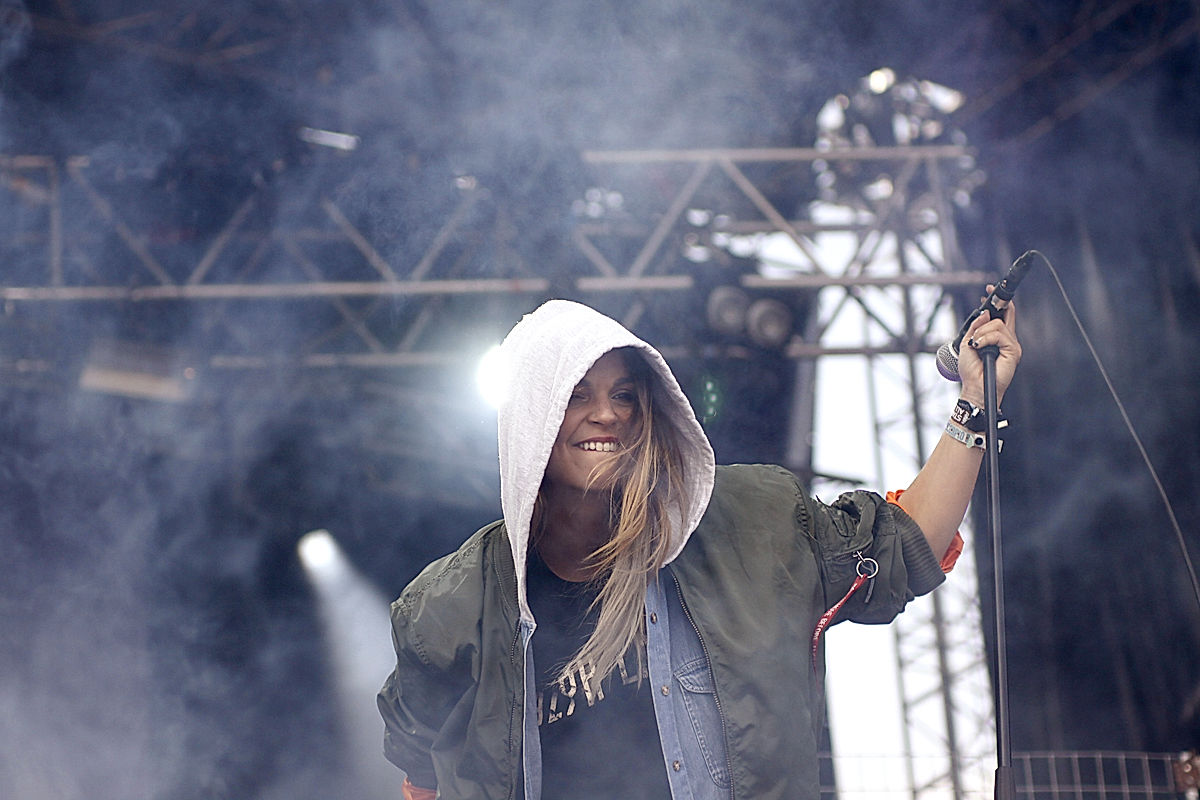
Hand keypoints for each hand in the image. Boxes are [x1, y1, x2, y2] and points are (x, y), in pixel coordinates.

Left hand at [955, 286, 1021, 406]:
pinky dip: (986, 338)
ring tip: (976, 344)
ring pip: (997, 325)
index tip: (988, 290)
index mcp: (996, 338)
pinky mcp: (1013, 351)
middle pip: (1003, 316)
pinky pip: (999, 335)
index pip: (1002, 315)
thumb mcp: (968, 343)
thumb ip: (976, 327)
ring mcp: (1011, 345)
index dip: (998, 302)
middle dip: (989, 313)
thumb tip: (985, 312)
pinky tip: (979, 346)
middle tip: (981, 310)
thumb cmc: (971, 371)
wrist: (975, 387)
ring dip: (981, 333)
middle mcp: (1007, 340)